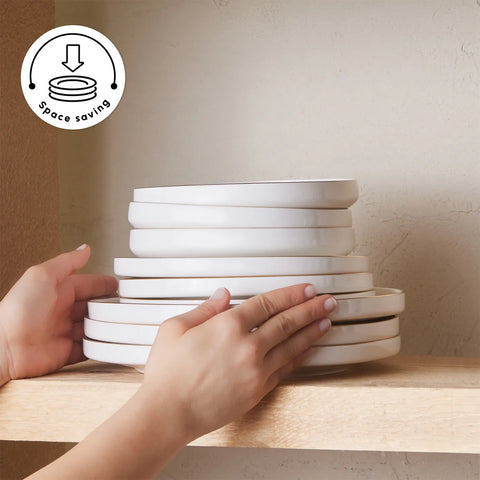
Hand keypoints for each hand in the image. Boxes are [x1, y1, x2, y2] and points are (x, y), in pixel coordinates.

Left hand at [0, 244, 116, 381]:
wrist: (5, 348)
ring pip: (93, 327)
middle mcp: (61, 311)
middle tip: (125, 304)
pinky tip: (108, 341)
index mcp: (57, 291)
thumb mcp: (42, 276)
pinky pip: (88, 349)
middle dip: (107, 305)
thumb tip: (84, 248)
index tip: (119, 285)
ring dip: (105, 325)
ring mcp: (64, 332)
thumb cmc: (17, 310)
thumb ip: (66, 262)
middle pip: (92, 306)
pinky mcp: (65, 353)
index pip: (86, 285)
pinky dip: (99, 346)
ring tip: (121, 322)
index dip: (103, 284)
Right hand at [142, 284, 335, 440]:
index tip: (306, 289)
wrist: (168, 412)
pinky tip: (309, 349)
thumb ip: (205, 309)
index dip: (291, 294)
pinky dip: (300, 357)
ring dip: (312, 331)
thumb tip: (223, 296)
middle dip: (311, 309)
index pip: (268, 303)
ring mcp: (255, 370)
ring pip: (292, 345)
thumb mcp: (175, 328)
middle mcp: (247, 346)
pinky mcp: (257, 390)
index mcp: (227, 326)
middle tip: (327, 301)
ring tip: (326, 321)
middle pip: (287, 321)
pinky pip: (285, 369)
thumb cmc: (168, 372)